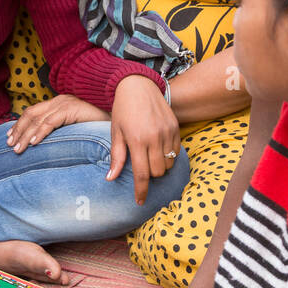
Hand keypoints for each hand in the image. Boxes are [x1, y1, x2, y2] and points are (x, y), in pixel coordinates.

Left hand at [6, 94, 107, 152]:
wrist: (118, 117)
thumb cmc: (98, 125)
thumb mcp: (75, 128)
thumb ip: (61, 131)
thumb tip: (44, 144)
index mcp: (58, 103)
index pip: (32, 113)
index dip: (19, 125)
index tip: (10, 137)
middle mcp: (59, 101)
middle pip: (31, 115)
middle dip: (18, 130)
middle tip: (10, 145)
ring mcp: (65, 103)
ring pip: (38, 120)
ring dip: (26, 135)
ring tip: (18, 149)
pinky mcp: (72, 109)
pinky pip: (52, 122)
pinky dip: (41, 132)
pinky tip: (34, 143)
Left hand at [108, 75, 179, 204]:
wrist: (138, 86)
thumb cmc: (123, 110)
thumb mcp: (115, 132)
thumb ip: (116, 157)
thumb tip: (111, 179)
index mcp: (137, 140)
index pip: (141, 174)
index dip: (141, 191)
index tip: (140, 202)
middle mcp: (154, 137)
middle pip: (157, 172)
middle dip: (149, 176)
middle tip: (141, 169)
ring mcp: (167, 132)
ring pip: (168, 164)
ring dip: (160, 167)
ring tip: (150, 158)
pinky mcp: (175, 127)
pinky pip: (176, 151)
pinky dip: (168, 155)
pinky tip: (158, 149)